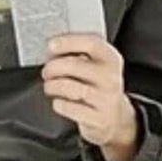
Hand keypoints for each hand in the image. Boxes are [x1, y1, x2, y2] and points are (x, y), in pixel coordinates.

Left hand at [42, 33, 139, 160]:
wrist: (115, 118)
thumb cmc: (99, 87)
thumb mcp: (97, 66)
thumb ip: (78, 55)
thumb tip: (52, 50)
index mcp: (111, 59)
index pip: (91, 43)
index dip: (68, 42)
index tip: (51, 45)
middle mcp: (110, 77)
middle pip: (74, 65)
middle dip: (52, 67)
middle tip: (46, 71)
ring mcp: (105, 99)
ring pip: (68, 86)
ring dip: (52, 86)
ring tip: (50, 87)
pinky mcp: (97, 118)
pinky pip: (68, 107)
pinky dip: (58, 104)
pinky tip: (60, 101)